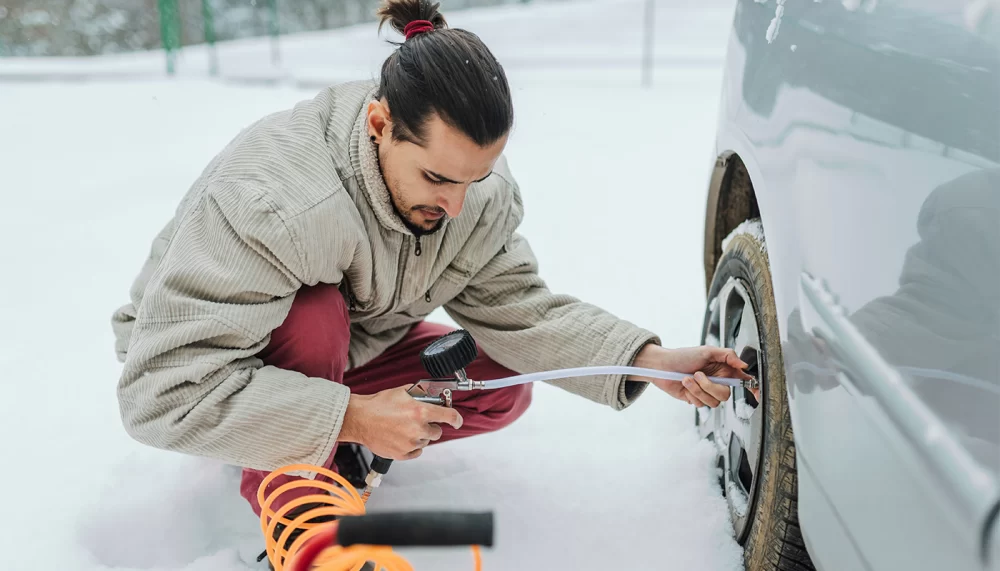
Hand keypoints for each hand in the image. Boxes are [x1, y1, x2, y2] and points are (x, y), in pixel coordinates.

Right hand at [339, 386, 462, 459]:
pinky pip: (416, 453)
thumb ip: (420, 394)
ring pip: (425, 442)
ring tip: (403, 428)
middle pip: (437, 432)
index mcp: (420, 412)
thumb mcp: (402, 391)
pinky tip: (401, 438)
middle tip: (417, 422)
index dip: (457, 419)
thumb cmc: (379, 404)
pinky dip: (411, 447)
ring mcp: (410, 443)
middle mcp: (418, 429)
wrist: (360, 418)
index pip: (449, 417)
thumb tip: (431, 395)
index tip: (457, 421)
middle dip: (430, 427)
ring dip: (419, 436)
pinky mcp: (401, 454)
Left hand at [631, 344, 756, 406]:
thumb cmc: (683, 356)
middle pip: (725, 394)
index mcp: (723, 369)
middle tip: (698, 375)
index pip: (742, 379)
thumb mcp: (707, 351)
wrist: (662, 366)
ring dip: (698, 390)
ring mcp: (707, 391)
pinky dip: (692, 395)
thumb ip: (728, 356)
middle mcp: (717, 381)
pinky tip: (685, 386)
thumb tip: (744, 365)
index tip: (757, 393)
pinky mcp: (696, 399)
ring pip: (713, 401)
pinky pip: (701, 405)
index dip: (752, 387)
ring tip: (687, 379)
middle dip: (710, 387)